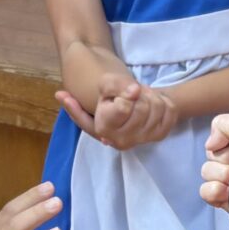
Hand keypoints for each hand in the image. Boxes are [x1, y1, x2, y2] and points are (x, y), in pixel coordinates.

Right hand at [58, 77, 178, 149]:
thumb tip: (60, 95)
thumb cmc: (113, 99)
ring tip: (143, 97)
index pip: (122, 108)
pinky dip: (165, 102)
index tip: (130, 89)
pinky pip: (168, 112)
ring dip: (152, 96)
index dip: (127, 95)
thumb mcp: (98, 90)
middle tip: (135, 92)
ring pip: (156, 107)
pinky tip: (156, 104)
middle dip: (139, 93)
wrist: (136, 105)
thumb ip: (85, 91)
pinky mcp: (159, 136)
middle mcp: (121, 140)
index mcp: (103, 129)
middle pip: (141, 107)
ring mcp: (142, 140)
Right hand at [200, 111, 228, 209]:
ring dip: (221, 175)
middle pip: (211, 158)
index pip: (216, 144)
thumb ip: (222, 125)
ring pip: (207, 174)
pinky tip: (226, 191)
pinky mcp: (228, 202)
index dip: (222, 144)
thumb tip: (209, 146)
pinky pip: (206, 192)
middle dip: (224, 160)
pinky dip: (214, 190)